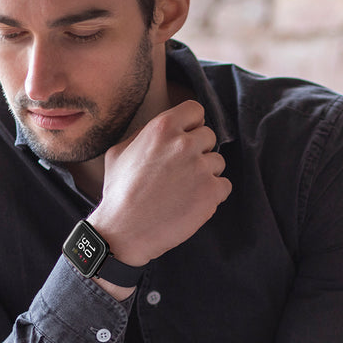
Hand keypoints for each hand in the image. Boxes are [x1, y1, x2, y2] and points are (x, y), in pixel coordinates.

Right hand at [88, 100, 231, 268]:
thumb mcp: (119, 152)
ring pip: (218, 162)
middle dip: (198, 152)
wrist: (124, 231)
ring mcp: (200, 167)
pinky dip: (212, 195)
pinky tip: (191, 203)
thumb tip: (163, 129)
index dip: (192, 126)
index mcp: (162, 127)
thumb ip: (144, 134)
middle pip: (210, 137)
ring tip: (183, 191)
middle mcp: (184, 143)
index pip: (195, 110)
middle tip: (180, 172)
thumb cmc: (119, 193)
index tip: (186, 140)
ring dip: (205, 174)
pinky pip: (224, 186)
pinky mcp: (211, 192)